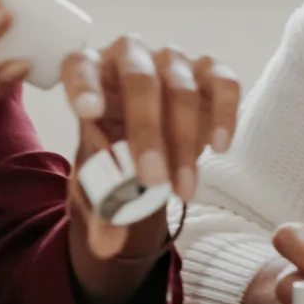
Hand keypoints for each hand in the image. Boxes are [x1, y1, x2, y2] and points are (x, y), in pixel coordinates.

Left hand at [60, 38, 240, 272]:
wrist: (152, 139)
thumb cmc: (117, 152)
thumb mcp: (103, 181)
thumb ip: (103, 210)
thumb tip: (106, 248)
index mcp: (89, 71)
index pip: (79, 67)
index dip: (83, 85)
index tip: (88, 113)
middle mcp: (130, 55)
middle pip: (139, 81)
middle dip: (147, 132)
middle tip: (152, 180)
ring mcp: (172, 59)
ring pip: (182, 88)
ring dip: (184, 143)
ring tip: (183, 191)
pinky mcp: (209, 69)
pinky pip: (224, 84)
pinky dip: (224, 115)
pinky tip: (218, 148)